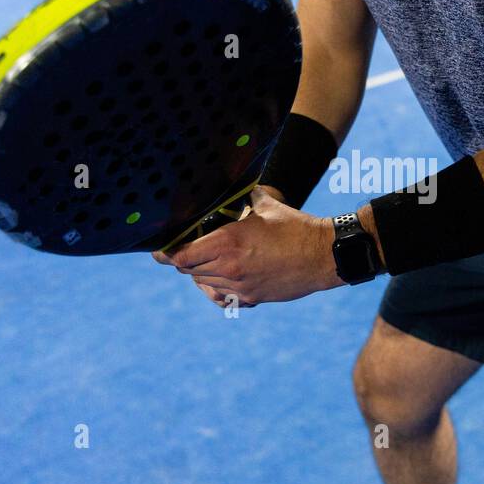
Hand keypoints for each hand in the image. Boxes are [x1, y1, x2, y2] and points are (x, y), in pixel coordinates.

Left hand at [153, 186, 343, 306]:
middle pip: (189, 270)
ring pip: (204, 283)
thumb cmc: (296, 228)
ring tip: (206, 260)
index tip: (160, 251)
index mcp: (228, 243)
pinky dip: (215, 289)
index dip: (166, 253)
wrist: (323, 256)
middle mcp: (230, 268)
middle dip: (184, 260)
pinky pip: (221, 298)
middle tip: (184, 249)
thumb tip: (230, 185)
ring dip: (200, 272)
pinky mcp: (252, 298)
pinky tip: (219, 280)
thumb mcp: (266, 205)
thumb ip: (242, 197)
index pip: (181, 255)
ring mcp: (240, 286)